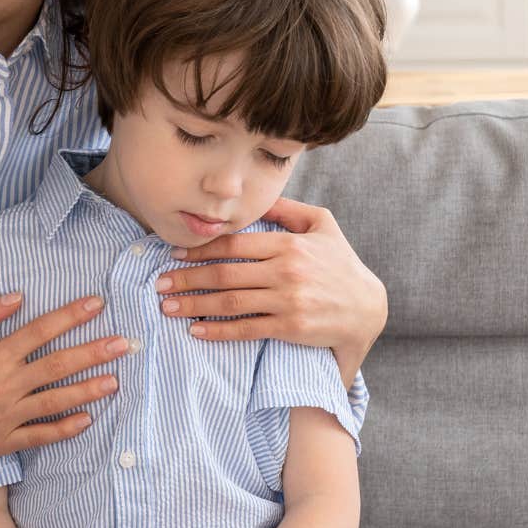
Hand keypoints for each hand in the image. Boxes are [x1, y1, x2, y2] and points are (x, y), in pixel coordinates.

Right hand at [0, 292, 126, 458]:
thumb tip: (17, 296)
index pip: (40, 331)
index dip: (71, 316)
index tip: (97, 304)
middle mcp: (4, 386)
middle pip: (57, 365)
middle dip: (93, 352)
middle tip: (123, 344)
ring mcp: (4, 417)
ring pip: (55, 401)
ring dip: (87, 390)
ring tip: (114, 380)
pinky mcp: (1, 442)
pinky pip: (39, 436)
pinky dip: (64, 429)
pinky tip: (87, 419)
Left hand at [154, 197, 385, 361]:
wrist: (368, 309)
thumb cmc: (342, 264)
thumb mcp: (322, 225)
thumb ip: (288, 209)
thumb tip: (256, 196)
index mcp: (289, 244)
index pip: (234, 244)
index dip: (200, 248)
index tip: (173, 252)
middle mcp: (286, 271)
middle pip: (225, 273)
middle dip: (186, 277)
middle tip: (160, 283)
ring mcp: (288, 301)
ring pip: (230, 302)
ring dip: (194, 305)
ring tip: (168, 307)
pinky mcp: (290, 328)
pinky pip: (247, 329)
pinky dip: (218, 330)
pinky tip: (197, 330)